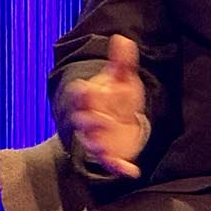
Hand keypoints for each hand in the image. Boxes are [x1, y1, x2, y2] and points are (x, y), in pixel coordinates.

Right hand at [64, 34, 148, 177]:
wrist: (121, 119)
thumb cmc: (117, 98)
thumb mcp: (122, 79)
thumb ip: (122, 62)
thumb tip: (122, 39)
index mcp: (89, 99)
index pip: (79, 95)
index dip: (81, 93)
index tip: (86, 89)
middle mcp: (88, 119)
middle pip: (82, 121)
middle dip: (89, 121)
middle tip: (100, 120)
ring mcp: (96, 137)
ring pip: (91, 143)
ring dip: (97, 146)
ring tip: (104, 150)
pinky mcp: (108, 153)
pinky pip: (109, 162)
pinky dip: (119, 168)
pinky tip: (132, 172)